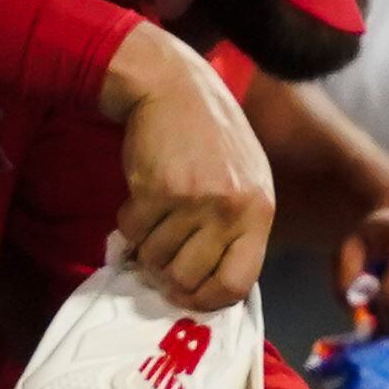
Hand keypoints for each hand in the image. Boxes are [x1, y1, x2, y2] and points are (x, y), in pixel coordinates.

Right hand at [103, 25, 275, 308]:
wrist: (176, 88)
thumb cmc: (211, 141)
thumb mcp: (245, 183)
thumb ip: (236, 231)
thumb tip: (209, 289)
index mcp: (259, 212)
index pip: (237, 284)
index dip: (206, 300)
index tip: (187, 295)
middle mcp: (232, 210)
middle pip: (188, 279)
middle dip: (166, 277)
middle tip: (158, 260)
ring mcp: (195, 200)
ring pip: (156, 259)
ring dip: (145, 248)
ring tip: (153, 221)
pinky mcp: (157, 189)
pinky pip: (133, 233)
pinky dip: (128, 225)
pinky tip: (140, 200)